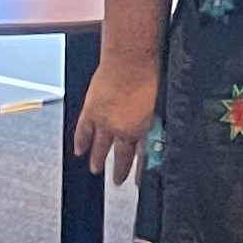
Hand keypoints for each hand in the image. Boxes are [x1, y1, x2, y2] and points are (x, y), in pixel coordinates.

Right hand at [73, 47, 161, 183]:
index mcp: (143, 129)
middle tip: (117, 182)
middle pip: (121, 154)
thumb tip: (163, 135)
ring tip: (96, 171)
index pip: (144, 156)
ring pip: (100, 146)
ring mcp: (105, 121)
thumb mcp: (163, 106)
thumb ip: (160, 123)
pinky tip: (79, 151)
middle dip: (120, 169)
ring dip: (98, 159)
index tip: (141, 182)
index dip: (142, 170)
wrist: (131, 60)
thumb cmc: (153, 77)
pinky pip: (83, 131)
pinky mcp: (91, 110)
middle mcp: (123, 129)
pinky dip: (81, 141)